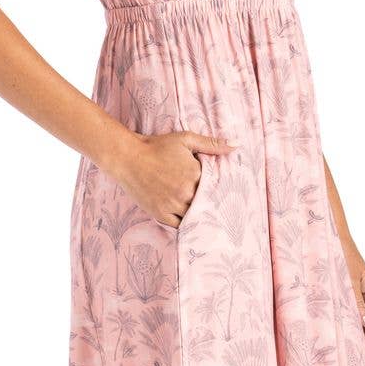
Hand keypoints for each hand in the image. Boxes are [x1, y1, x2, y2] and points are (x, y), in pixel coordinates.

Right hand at [116, 131, 238, 228]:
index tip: (222, 192)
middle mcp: (185, 192)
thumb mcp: (186, 140)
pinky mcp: (160, 214)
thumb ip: (212, 144)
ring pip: (194, 216)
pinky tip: (188, 219)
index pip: (215, 187)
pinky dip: (184, 223)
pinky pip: (179, 225)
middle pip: (205, 203)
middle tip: (217, 207)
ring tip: (204, 214)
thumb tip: (237, 145)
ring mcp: (172, 205)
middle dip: (209, 203)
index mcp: (195, 174)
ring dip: (198, 215)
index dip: (217, 189)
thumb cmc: (157, 146)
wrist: (128, 157)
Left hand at [346, 251, 364, 349]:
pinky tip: (338, 323)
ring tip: (344, 342)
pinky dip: (348, 315)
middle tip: (352, 352)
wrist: (334, 236)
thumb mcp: (349, 281)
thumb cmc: (342, 256)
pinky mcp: (350, 286)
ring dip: (354, 326)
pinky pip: (352, 305)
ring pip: (360, 313)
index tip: (363, 353)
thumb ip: (357, 303)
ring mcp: (360, 289)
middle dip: (363, 336)